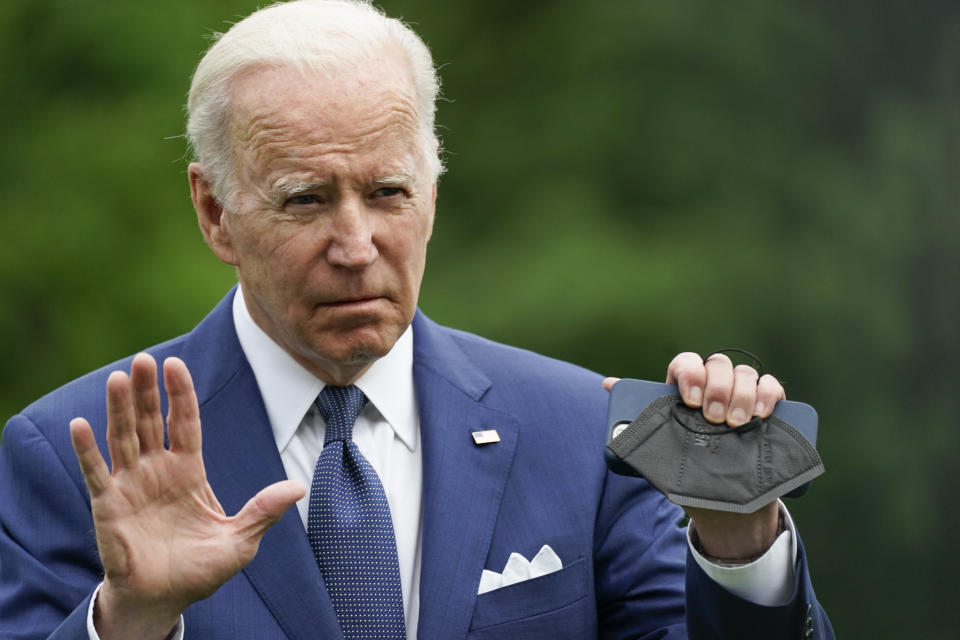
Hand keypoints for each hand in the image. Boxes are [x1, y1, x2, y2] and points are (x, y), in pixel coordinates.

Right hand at [69, 353, 304, 639]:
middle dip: (147, 391)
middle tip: (143, 359)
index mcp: (189, 471)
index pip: (184, 423)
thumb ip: (264, 510)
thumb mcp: (240, 540)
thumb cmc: (200, 570)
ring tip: (117, 378)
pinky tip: (80, 424)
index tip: (175, 365)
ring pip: (123, 438)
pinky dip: (87, 450)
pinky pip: (95, 472)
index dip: (180, 394)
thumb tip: (298, 488)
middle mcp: (157, 470)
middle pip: (150, 421)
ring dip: (118, 409)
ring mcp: (130, 485)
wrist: (164, 600)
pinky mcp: (107, 505)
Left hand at [602, 351, 785, 561]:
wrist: (719, 497)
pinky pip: (771, 386)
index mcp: (685, 386)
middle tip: (714, 419)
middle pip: (718, 365)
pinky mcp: (766, 406)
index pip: (686, 363)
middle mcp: (713, 383)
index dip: (689, 374)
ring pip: (745, 375)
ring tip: (738, 424)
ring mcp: (741, 393)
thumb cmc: (685, 464)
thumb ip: (640, 417)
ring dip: (743, 395)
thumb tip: (608, 385)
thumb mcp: (661, 444)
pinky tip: (763, 413)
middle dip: (717, 388)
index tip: (690, 401)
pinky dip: (768, 394)